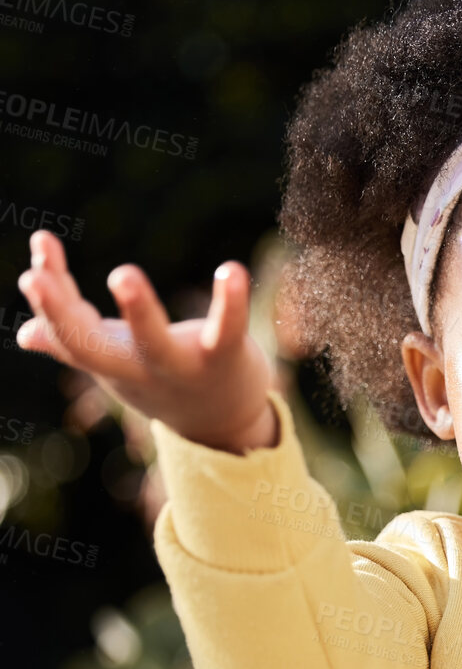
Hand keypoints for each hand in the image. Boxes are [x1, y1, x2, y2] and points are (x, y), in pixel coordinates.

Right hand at [15, 230, 278, 452]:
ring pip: (157, 344)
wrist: (226, 426)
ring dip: (139, 311)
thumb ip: (73, 340)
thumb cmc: (162, 382)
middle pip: (92, 348)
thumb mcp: (115, 361)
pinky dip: (231, 302)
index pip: (66, 332)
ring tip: (123, 275)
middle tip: (36, 278)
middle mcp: (140, 370)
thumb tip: (25, 335)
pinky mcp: (226, 358)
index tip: (41, 242)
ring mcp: (182, 367)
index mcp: (109, 362)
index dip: (47, 296)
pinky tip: (231, 270)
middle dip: (62, 314)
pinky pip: (229, 331)